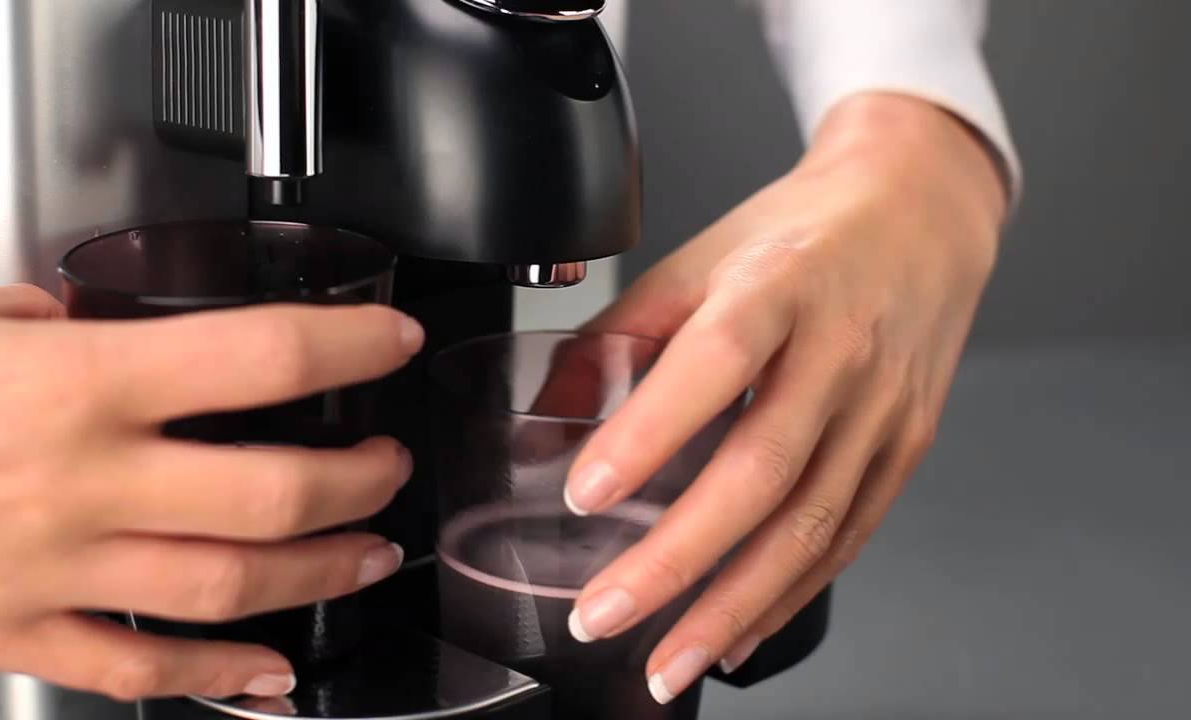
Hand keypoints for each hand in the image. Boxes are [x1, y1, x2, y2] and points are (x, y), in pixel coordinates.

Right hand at [0, 283, 423, 700]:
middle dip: (357, 479)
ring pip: (227, 585)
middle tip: (387, 464)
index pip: (260, 359)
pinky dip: (212, 674)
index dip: (349, 348)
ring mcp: (53, 568)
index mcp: (75, 383)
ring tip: (366, 553)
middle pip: (272, 491)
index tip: (389, 344)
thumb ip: (48, 318)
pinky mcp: (14, 629)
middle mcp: (81, 481)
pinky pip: (133, 665)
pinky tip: (267, 673)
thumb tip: (95, 320)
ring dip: (319, 571)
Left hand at [564, 94, 1008, 701]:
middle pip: (762, 470)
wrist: (920, 214)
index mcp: (779, 286)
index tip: (584, 493)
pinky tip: (734, 635)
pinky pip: (846, 538)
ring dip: (732, 606)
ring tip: (667, 662)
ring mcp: (882, 409)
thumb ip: (620, 333)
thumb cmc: (802, 237)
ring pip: (809, 526)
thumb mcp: (700, 257)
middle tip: (604, 613)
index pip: (714, 362)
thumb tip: (551, 413)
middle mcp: (841, 352)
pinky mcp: (905, 448)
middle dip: (677, 558)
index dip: (649, 432)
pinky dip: (787, 597)